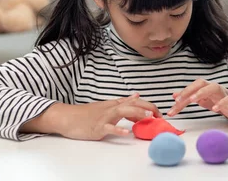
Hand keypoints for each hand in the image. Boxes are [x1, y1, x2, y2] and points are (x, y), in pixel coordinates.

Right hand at [22, 93, 161, 140]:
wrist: (67, 117)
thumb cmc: (87, 113)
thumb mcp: (107, 105)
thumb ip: (123, 101)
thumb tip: (137, 95)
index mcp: (115, 104)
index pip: (135, 100)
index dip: (149, 105)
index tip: (160, 113)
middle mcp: (112, 108)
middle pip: (132, 104)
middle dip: (147, 108)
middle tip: (159, 115)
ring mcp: (104, 117)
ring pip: (122, 111)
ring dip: (136, 113)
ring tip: (148, 116)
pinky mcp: (97, 127)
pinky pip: (109, 128)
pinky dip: (118, 129)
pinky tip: (126, 132)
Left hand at [168, 79, 227, 123]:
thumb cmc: (218, 101)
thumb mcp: (202, 99)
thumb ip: (189, 97)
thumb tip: (174, 95)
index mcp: (205, 87)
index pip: (192, 88)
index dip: (182, 94)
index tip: (173, 103)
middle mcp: (213, 87)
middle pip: (201, 83)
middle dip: (189, 90)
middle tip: (179, 100)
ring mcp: (223, 93)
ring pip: (213, 87)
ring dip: (201, 92)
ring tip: (192, 100)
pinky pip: (226, 99)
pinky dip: (220, 103)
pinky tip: (214, 109)